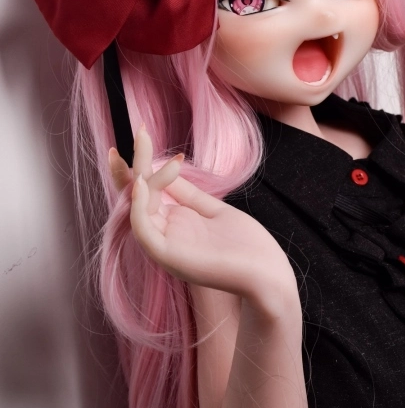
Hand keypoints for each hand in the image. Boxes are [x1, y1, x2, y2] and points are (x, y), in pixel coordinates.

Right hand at [108, 128, 297, 309]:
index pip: (147, 192)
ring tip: (144, 145)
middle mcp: (164, 235)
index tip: (142, 135)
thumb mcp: (215, 211)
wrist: (267, 275)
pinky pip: (143, 229)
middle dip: (135, 163)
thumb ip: (189, 194)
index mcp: (174, 225)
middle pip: (137, 196)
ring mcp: (164, 246)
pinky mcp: (166, 257)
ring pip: (137, 208)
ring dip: (138, 176)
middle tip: (139, 132)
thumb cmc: (247, 246)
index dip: (140, 166)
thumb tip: (168, 166)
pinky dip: (138, 206)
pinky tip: (143, 182)